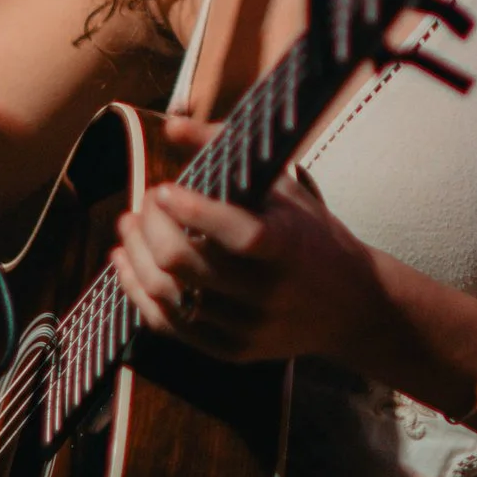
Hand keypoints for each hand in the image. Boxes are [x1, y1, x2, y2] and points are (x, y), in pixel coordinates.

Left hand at [111, 117, 387, 368]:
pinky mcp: (231, 351)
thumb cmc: (310, 233)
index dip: (194, 210)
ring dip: (135, 256)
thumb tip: (172, 125)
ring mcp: (248, 328)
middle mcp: (269, 294)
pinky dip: (137, 291)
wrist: (350, 306)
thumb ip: (226, 151)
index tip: (165, 188)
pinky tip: (126, 263)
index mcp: (290, 248)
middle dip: (151, 227)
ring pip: (168, 295)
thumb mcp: (283, 188)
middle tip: (145, 202)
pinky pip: (169, 326)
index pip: (239, 235)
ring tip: (128, 225)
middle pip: (187, 264)